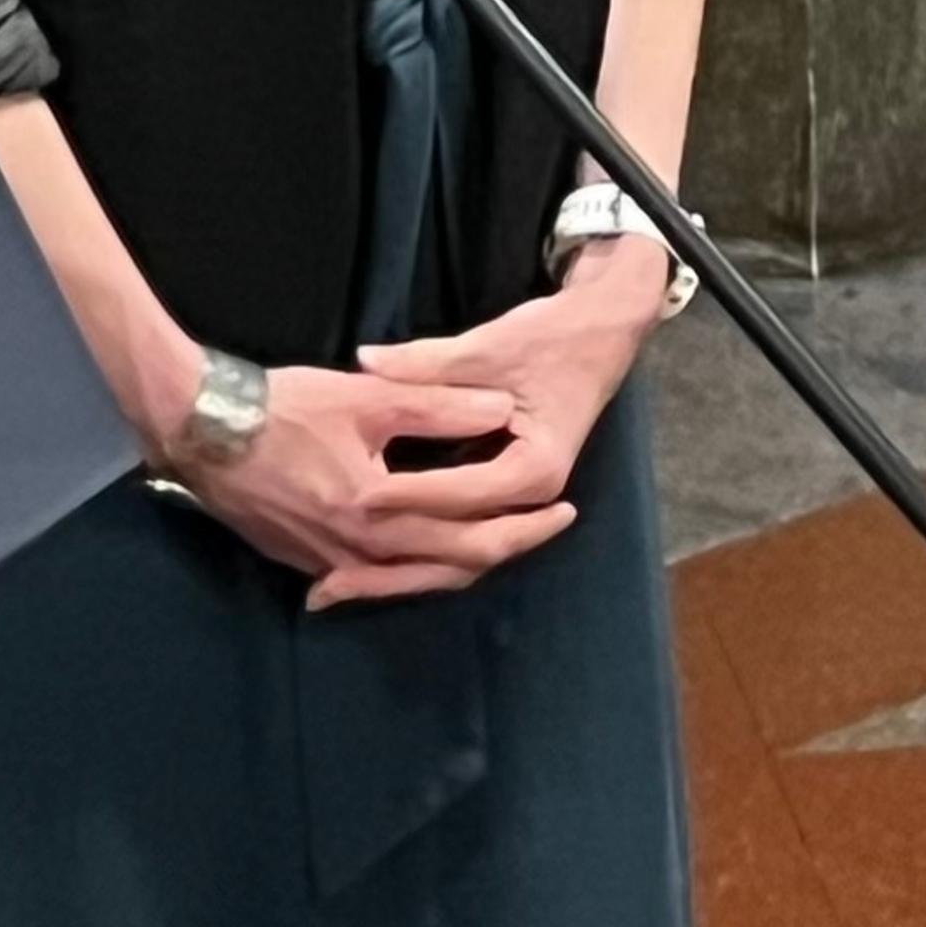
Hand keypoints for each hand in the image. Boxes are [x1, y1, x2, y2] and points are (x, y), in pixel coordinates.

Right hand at [157, 355, 572, 614]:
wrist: (201, 428)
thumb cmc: (283, 406)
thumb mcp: (365, 396)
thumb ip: (437, 404)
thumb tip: (501, 409)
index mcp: (382, 513)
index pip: (475, 528)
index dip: (526, 520)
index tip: (565, 508)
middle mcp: (361, 552)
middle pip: (454, 565)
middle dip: (509, 547)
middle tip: (550, 529)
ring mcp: (330, 564)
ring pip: (416, 580)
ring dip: (462, 564)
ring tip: (497, 543)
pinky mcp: (305, 562)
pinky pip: (374, 579)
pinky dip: (409, 571)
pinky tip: (418, 559)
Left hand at [323, 244, 673, 604]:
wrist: (595, 338)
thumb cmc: (545, 340)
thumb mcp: (487, 347)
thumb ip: (426, 362)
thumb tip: (365, 361)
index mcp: (535, 469)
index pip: (461, 493)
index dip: (408, 495)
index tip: (355, 498)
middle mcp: (532, 498)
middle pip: (462, 546)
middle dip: (396, 565)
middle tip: (330, 581)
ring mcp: (521, 504)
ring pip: (458, 554)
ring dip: (401, 574)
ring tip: (336, 588)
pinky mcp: (505, 497)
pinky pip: (459, 538)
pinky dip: (418, 553)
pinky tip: (368, 563)